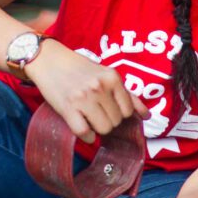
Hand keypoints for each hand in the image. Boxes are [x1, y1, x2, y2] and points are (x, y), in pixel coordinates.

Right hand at [25, 40, 149, 142]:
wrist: (50, 61)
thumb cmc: (80, 69)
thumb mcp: (107, 74)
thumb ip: (127, 94)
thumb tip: (147, 115)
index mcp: (113, 78)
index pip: (129, 110)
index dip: (121, 115)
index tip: (110, 111)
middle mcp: (100, 87)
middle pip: (117, 121)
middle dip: (109, 121)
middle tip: (97, 113)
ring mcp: (84, 98)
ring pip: (104, 128)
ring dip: (98, 129)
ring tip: (90, 119)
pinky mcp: (68, 108)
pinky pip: (84, 132)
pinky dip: (87, 136)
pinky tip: (84, 130)